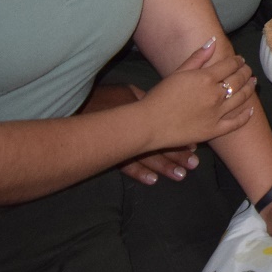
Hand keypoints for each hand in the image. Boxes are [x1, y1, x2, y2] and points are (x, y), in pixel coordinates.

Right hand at [78, 83, 198, 184]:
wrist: (77, 107)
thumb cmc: (106, 97)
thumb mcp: (129, 92)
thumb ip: (147, 98)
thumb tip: (166, 106)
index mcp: (142, 111)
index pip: (166, 125)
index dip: (180, 137)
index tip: (194, 146)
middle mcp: (134, 128)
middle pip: (159, 143)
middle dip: (177, 154)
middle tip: (194, 164)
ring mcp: (122, 142)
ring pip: (146, 157)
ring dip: (164, 166)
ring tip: (181, 175)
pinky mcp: (110, 153)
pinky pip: (125, 166)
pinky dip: (139, 173)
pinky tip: (152, 180)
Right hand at [140, 38, 256, 150]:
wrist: (149, 124)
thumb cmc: (160, 96)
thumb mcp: (178, 72)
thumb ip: (198, 57)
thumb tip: (213, 41)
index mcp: (206, 78)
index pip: (230, 65)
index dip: (238, 61)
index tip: (240, 60)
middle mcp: (215, 95)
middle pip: (239, 80)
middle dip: (246, 72)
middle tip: (248, 70)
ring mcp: (216, 114)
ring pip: (241, 98)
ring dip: (250, 88)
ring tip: (253, 83)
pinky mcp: (214, 130)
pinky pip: (236, 123)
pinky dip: (246, 116)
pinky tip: (251, 110)